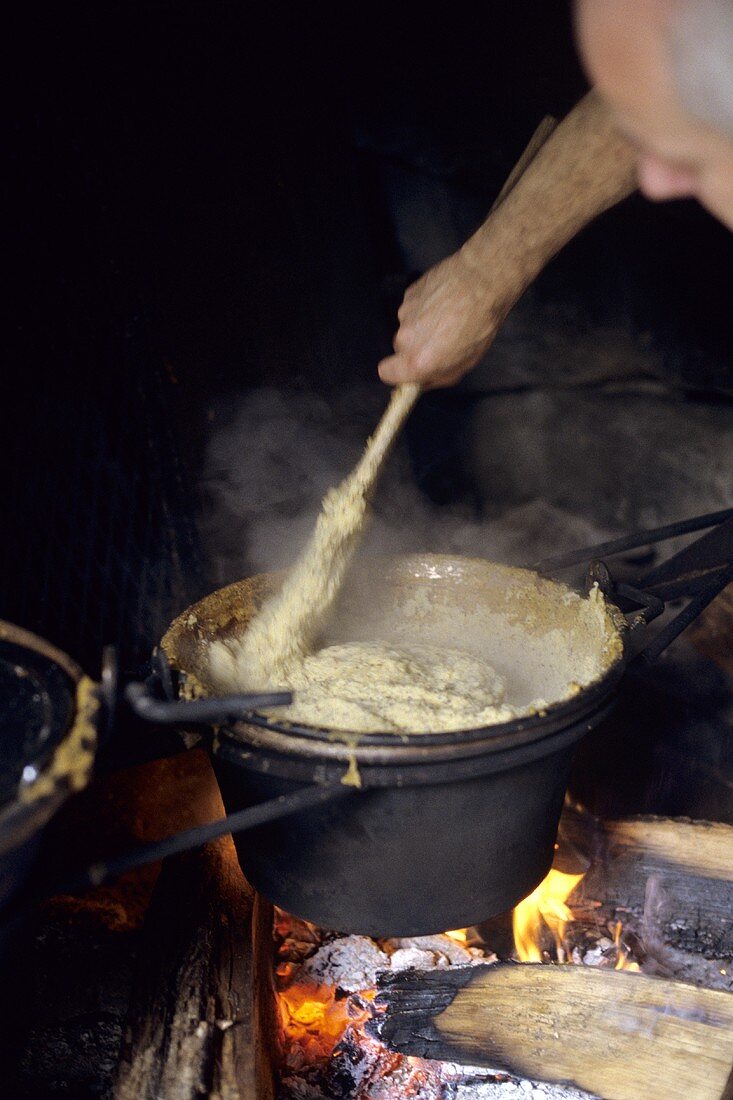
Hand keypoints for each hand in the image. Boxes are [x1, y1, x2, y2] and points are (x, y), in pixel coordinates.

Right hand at [378, 248, 502, 388]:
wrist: (483, 281)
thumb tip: (420, 381)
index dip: (397, 372)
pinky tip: (444, 303)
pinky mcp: (409, 294)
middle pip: (401, 348)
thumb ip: (436, 377)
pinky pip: (412, 308)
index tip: (409, 369)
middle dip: (417, 347)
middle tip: (442, 339)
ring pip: (408, 327)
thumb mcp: (464, 364)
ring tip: (448, 317)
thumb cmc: (480, 324)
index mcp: (418, 360)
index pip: (385, 373)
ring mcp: (405, 313)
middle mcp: (406, 337)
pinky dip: (425, 308)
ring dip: (423, 325)